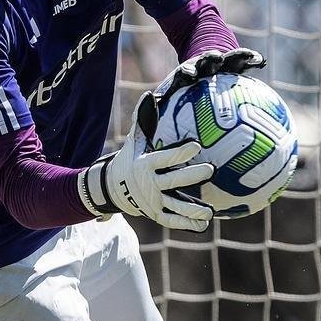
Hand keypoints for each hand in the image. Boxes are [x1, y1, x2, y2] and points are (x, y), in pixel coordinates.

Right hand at [77, 92, 213, 230]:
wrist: (110, 188)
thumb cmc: (129, 159)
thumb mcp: (134, 141)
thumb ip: (143, 121)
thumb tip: (150, 95)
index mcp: (145, 164)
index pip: (164, 158)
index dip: (180, 153)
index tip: (196, 146)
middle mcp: (149, 184)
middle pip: (172, 181)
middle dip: (191, 176)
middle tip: (210, 169)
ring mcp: (152, 201)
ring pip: (174, 206)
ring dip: (192, 210)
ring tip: (209, 211)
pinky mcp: (155, 214)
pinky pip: (172, 221)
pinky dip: (187, 224)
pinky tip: (203, 224)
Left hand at [155, 47, 265, 99]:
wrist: (200, 62)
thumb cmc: (186, 90)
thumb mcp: (173, 94)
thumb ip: (164, 103)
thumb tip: (155, 111)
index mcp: (189, 74)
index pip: (186, 72)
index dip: (187, 73)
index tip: (189, 74)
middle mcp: (205, 66)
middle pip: (208, 61)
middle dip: (211, 58)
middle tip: (216, 57)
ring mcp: (221, 63)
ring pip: (230, 58)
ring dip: (236, 56)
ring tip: (247, 55)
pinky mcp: (234, 63)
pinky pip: (245, 61)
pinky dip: (252, 59)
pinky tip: (262, 61)